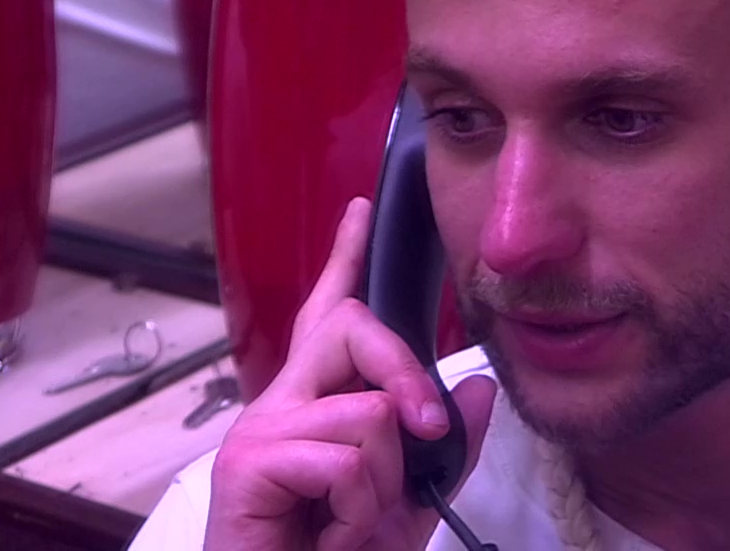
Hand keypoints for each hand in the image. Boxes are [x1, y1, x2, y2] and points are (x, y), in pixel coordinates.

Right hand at [204, 197, 497, 550]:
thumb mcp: (406, 504)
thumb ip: (445, 450)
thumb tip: (479, 390)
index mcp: (315, 406)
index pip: (330, 317)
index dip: (345, 260)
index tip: (362, 212)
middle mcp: (282, 405)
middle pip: (352, 328)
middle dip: (407, 376)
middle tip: (424, 430)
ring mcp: (261, 431)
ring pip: (367, 411)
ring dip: (382, 482)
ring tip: (349, 522)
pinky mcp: (249, 464)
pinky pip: (344, 461)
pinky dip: (357, 510)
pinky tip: (331, 536)